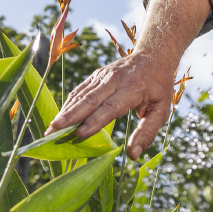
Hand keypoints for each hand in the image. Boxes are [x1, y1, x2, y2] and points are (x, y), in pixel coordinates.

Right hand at [45, 49, 180, 157]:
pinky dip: (69, 104)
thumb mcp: (161, 111)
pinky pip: (80, 90)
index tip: (79, 134)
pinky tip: (60, 117)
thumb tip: (133, 155)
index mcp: (133, 88)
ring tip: (51, 127)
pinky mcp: (95, 75)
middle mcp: (114, 79)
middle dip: (70, 116)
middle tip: (54, 130)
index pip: (110, 107)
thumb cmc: (158, 88)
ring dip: (65, 111)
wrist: (153, 56)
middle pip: (89, 99)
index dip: (94, 121)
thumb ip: (147, 133)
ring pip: (81, 94)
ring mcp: (102, 75)